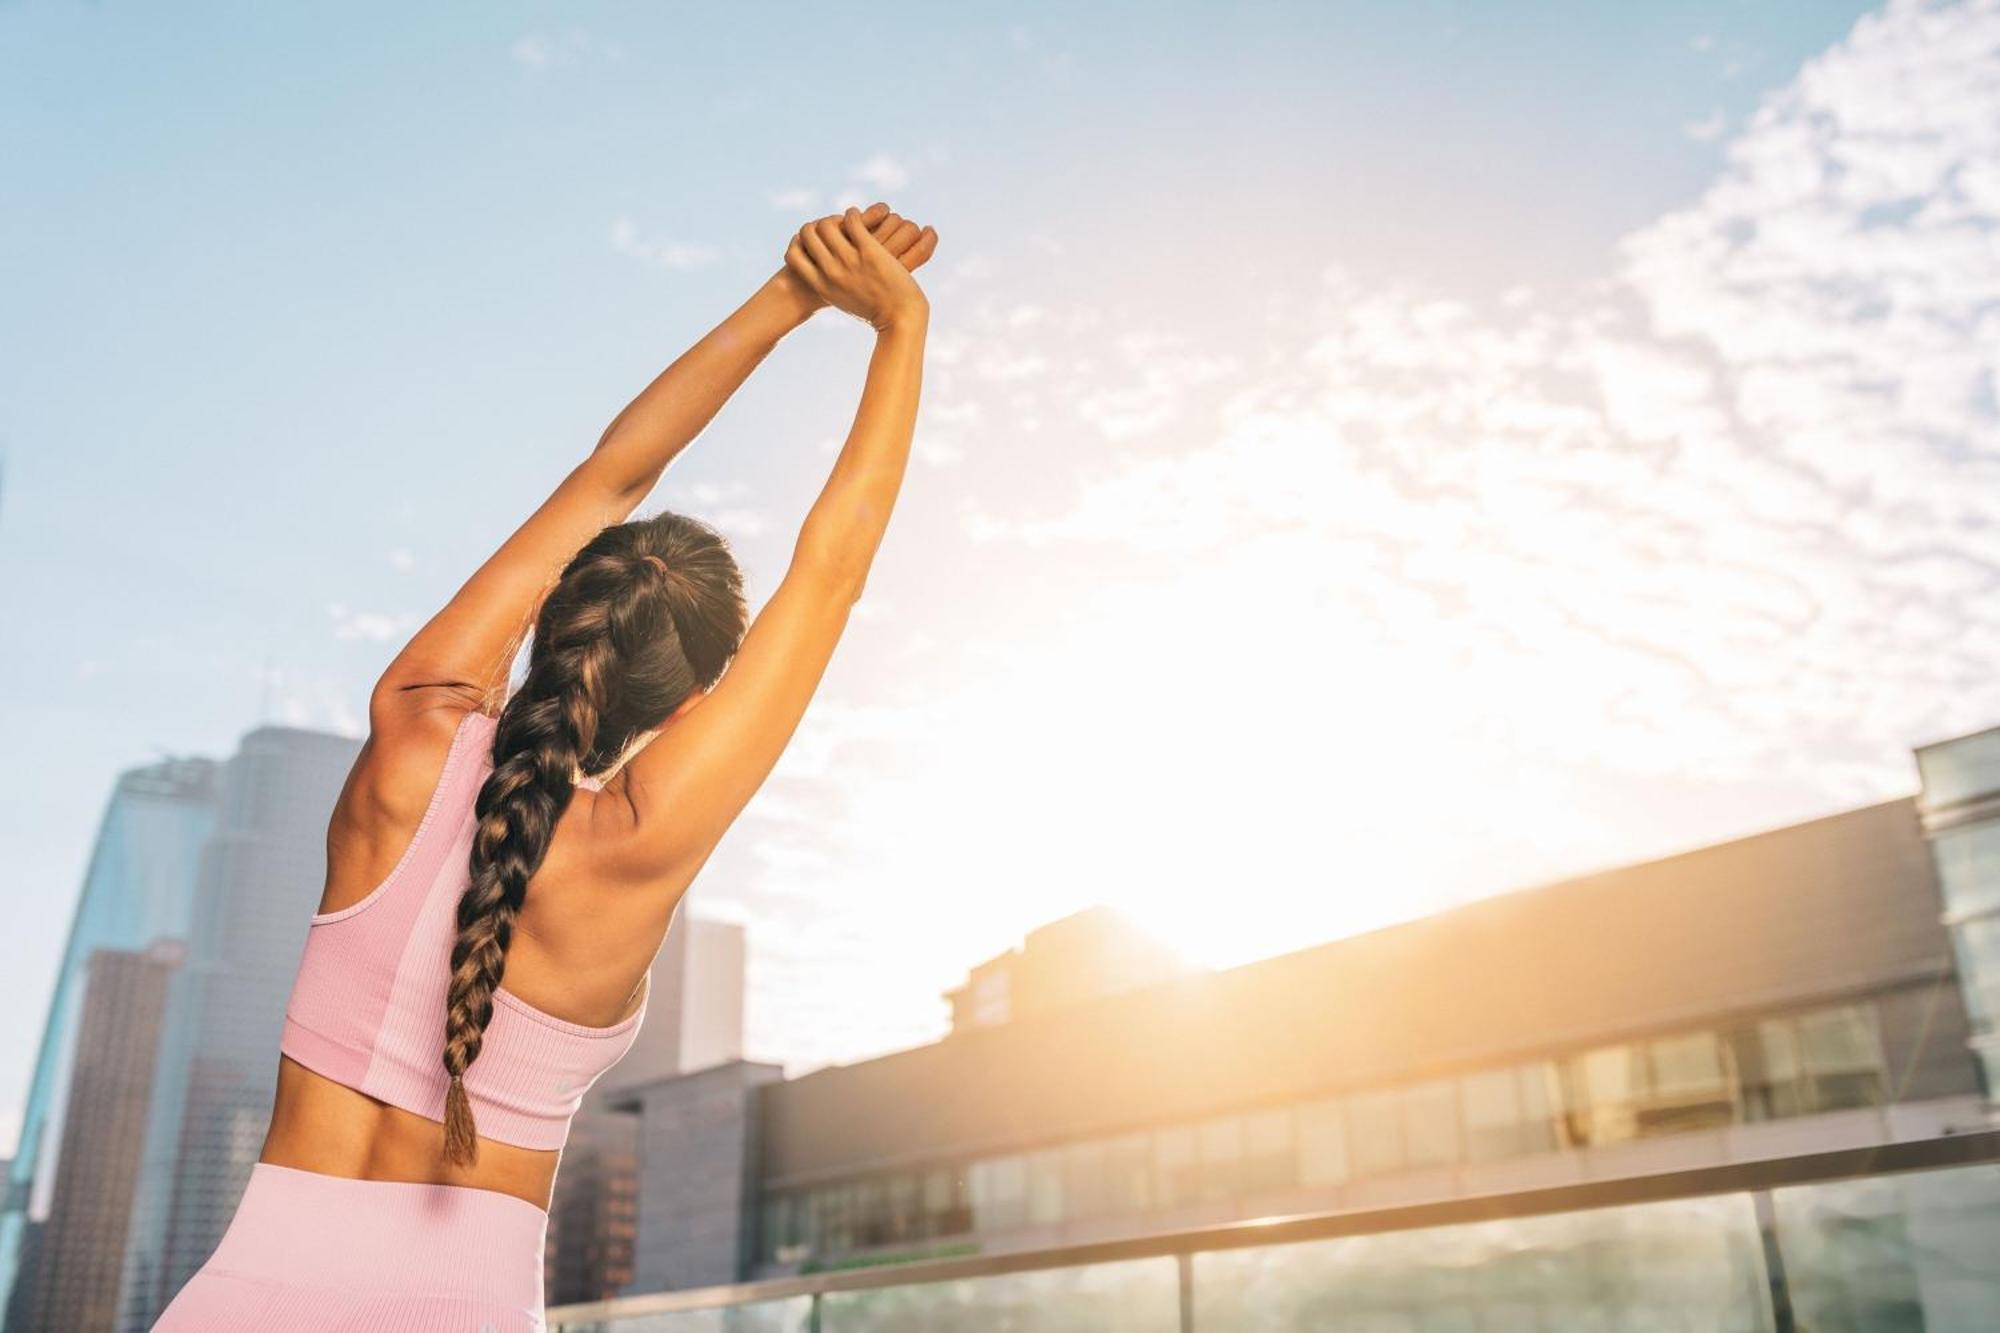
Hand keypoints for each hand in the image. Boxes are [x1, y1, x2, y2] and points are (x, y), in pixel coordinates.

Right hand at [785, 205, 935, 331]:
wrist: (900, 318)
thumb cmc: (874, 312)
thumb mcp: (844, 301)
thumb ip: (830, 287)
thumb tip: (823, 274)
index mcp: (821, 286)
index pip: (792, 255)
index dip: (799, 242)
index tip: (812, 241)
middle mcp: (831, 272)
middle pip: (808, 233)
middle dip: (817, 225)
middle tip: (831, 226)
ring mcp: (850, 261)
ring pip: (827, 224)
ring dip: (836, 217)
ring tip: (846, 220)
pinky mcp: (870, 251)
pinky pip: (852, 221)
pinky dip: (853, 214)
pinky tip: (858, 217)